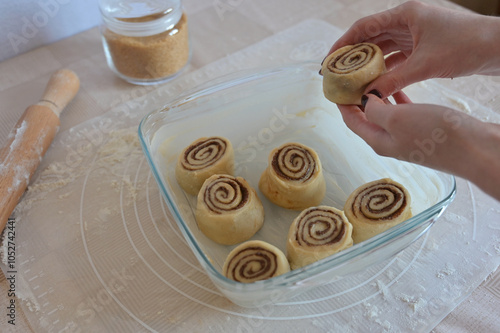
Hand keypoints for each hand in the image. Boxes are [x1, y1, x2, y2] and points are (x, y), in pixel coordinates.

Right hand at [328, 1, 499, 97]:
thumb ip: (392, 81)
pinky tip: (375, 84)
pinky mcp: (422, 47)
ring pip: (382, 50)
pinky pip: (396, 59)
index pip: (364, 27)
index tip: (329, 60)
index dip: (343, 43)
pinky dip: (385, 71)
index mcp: (404, 14)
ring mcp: (414, 34)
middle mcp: (406, 21)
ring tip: (352, 82)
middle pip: (370, 38)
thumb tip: (368, 97)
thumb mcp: (424, 65)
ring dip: (368, 65)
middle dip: (352, 56)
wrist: (497, 48)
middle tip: (337, 74)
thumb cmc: (465, 46)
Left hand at [338, 93, 499, 199]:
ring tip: (372, 77)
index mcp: (378, 141)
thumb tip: (365, 102)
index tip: (335, 87)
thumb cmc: (436, 135)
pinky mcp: (425, 131)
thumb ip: (376, 111)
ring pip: (386, 114)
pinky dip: (397, 99)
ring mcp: (408, 137)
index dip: (342, 105)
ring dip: (378, 97)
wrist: (476, 149)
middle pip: (366, 119)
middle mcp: (390, 141)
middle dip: (357, 99)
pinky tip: (397, 87)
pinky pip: (404, 113)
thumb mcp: (398, 119)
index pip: (352, 122)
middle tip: (353, 78)